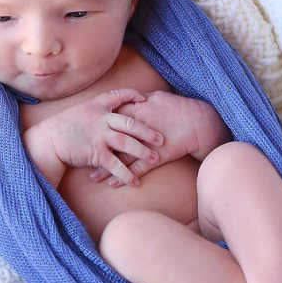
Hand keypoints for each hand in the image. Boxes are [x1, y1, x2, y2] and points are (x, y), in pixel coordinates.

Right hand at [36, 88, 165, 185]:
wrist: (47, 140)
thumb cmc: (62, 126)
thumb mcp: (79, 110)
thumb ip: (96, 109)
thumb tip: (109, 109)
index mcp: (97, 105)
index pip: (120, 95)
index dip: (133, 96)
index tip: (145, 99)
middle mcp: (101, 118)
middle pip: (131, 122)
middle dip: (148, 130)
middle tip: (162, 138)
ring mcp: (99, 135)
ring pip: (128, 142)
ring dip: (143, 151)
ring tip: (155, 159)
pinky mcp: (95, 152)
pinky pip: (116, 164)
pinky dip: (127, 174)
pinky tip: (135, 182)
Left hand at [89, 91, 226, 185]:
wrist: (201, 122)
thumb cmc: (180, 108)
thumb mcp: (158, 98)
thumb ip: (140, 99)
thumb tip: (128, 99)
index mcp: (139, 109)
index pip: (111, 118)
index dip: (96, 126)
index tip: (83, 133)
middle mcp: (140, 126)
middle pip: (111, 139)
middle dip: (95, 149)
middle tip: (80, 158)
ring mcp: (148, 143)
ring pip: (121, 157)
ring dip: (106, 167)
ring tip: (92, 177)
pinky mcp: (158, 156)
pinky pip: (138, 168)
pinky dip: (125, 176)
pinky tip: (114, 184)